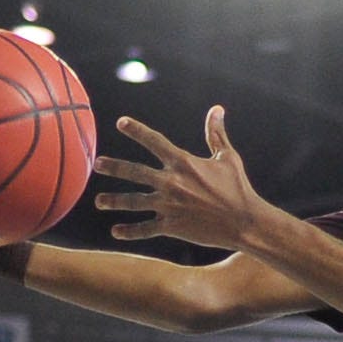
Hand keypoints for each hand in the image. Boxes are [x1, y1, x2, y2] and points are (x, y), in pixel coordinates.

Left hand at [95, 108, 274, 251]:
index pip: (154, 141)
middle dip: (113, 167)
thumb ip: (216, 134)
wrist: (245, 223)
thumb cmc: (239, 189)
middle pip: (134, 171)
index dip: (136, 130)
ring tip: (100, 202)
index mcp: (183, 163)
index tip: (121, 123)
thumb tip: (217, 109)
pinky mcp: (172, 226)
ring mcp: (169, 205)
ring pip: (133, 202)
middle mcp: (171, 182)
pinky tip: (116, 232)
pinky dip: (129, 231)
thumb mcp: (228, 158)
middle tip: (97, 164)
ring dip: (114, 201)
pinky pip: (145, 229)